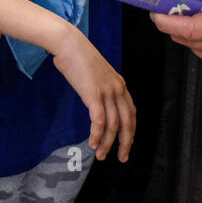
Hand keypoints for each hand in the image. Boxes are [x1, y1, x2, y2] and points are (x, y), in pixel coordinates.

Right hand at [51, 30, 135, 161]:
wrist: (69, 44)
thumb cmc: (78, 58)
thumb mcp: (96, 75)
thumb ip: (101, 89)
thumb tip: (98, 104)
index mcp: (120, 85)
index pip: (132, 113)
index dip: (131, 131)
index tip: (126, 145)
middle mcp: (118, 89)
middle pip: (128, 122)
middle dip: (125, 143)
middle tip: (122, 158)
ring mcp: (107, 91)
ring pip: (113, 125)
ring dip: (107, 143)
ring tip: (101, 155)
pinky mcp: (94, 94)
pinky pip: (99, 120)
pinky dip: (97, 134)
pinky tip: (93, 143)